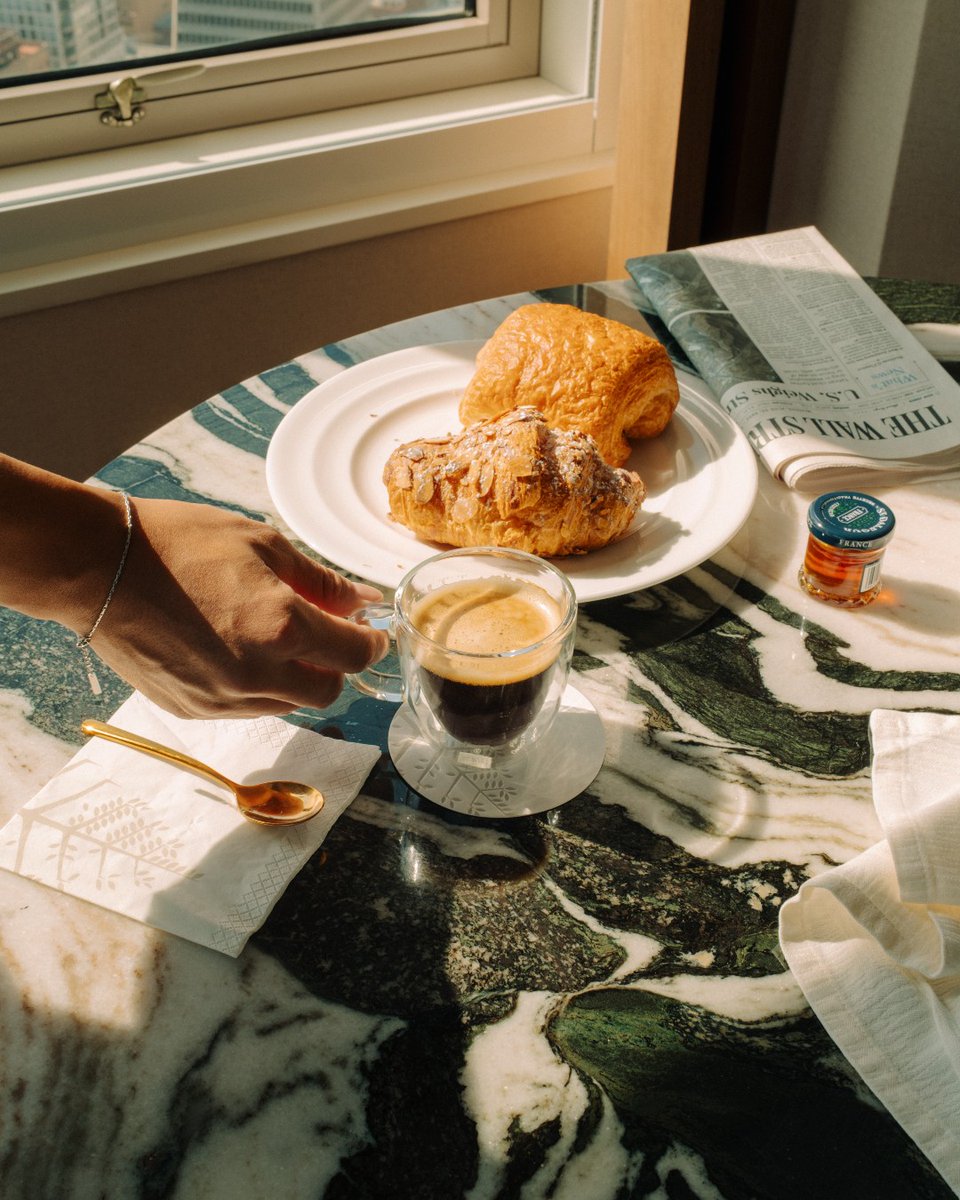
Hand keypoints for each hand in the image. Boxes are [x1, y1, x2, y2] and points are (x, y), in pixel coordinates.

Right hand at [90, 498, 388, 717]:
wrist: (99, 566)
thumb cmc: (180, 543)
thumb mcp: (263, 544)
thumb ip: (321, 581)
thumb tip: (363, 602)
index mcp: (281, 626)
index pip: (354, 655)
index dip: (372, 644)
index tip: (372, 633)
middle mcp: (256, 673)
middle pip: (327, 692)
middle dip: (334, 665)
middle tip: (323, 635)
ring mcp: (222, 698)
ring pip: (287, 705)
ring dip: (295, 679)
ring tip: (272, 638)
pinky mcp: (192, 709)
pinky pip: (246, 710)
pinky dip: (257, 688)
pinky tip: (237, 652)